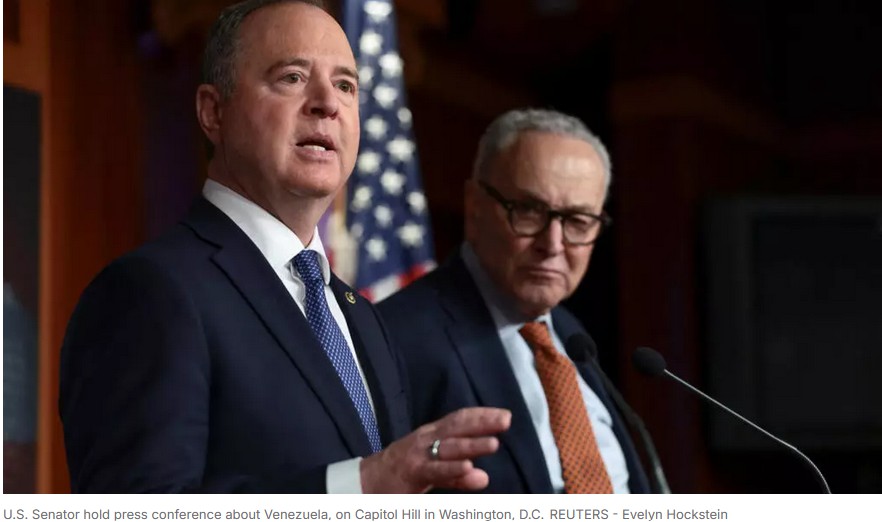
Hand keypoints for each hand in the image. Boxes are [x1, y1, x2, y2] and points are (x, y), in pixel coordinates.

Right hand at [360, 407, 510, 492]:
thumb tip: (484, 477)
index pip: (458, 419)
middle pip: (457, 427)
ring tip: (494, 443)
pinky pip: (435, 470)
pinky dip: (452, 469)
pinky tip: (469, 468)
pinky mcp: (412, 472)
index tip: (504, 414)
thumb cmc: (402, 473)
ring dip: (472, 445)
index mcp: (431, 435)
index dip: (481, 415)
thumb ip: (457, 475)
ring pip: (448, 447)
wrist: (366, 483)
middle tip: (506, 420)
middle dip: (482, 422)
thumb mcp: (432, 471)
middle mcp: (425, 439)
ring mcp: (418, 455)